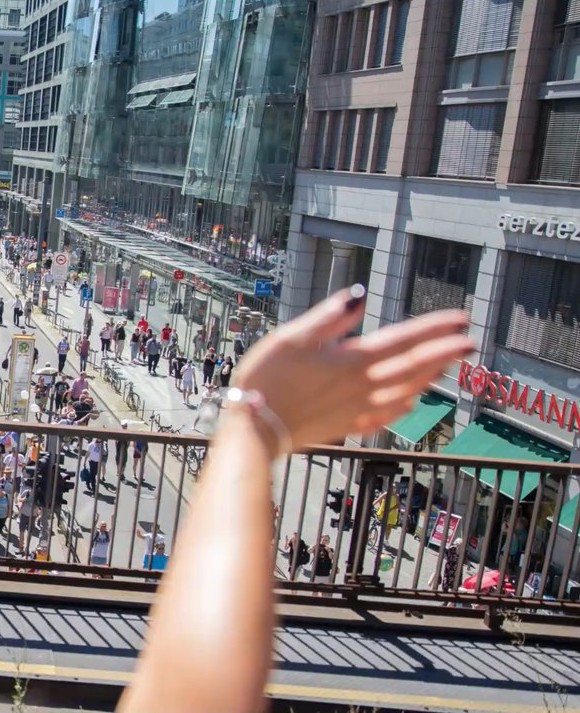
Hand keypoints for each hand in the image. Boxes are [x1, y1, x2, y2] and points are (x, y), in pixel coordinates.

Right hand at [230, 285, 471, 451]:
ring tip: (448, 366)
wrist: (254, 429)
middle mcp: (362, 385)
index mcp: (352, 360)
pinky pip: (386, 416)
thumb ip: (329, 316)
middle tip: (470, 342)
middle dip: (444, 352)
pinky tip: (410, 403)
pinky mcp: (346, 425)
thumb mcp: (291, 337)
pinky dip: (404, 406)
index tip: (461, 318)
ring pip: (405, 391)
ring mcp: (357, 408)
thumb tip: (359, 294)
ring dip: (430, 377)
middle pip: (412, 366)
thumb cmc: (266, 379)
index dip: (434, 328)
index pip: (403, 340)